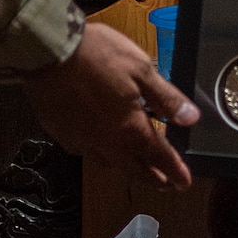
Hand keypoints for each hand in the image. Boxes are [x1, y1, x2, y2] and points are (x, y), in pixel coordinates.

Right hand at [23, 22, 200, 189]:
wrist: (47, 52)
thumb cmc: (97, 55)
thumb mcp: (141, 69)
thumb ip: (165, 97)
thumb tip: (190, 118)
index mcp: (130, 128)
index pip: (159, 156)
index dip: (175, 170)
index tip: (185, 182)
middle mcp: (106, 142)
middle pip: (134, 168)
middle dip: (153, 178)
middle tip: (166, 184)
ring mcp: (81, 140)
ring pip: (108, 162)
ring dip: (126, 168)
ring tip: (135, 167)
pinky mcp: (61, 133)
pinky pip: (85, 150)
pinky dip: (98, 151)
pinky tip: (98, 143)